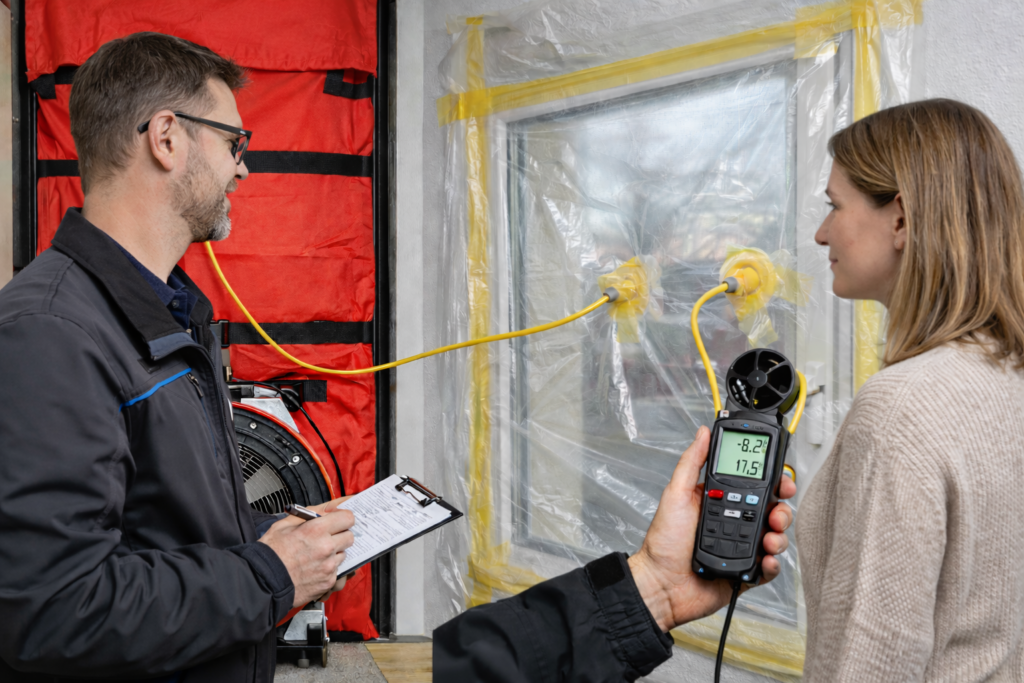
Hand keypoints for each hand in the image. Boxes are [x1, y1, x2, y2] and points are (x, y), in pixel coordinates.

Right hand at [259, 496, 356, 606]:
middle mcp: (327, 547)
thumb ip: (310, 514)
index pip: (348, 518)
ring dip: (334, 553)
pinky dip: (328, 569)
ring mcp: (329, 566)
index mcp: (317, 530)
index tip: (338, 521)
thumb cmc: (270, 553)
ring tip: (316, 555)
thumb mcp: (285, 524)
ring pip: (343, 554)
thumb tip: (328, 509)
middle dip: (340, 535)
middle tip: (326, 538)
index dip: (343, 518)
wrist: (262, 581)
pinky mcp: (328, 582)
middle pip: (349, 537)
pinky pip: (337, 571)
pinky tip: (313, 568)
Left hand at [627, 426, 795, 631]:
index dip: (772, 482)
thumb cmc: (663, 543)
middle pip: (771, 510)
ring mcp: (741, 547)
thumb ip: (691, 462)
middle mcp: (734, 522)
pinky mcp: (746, 572)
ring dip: (778, 536)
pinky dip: (773, 563)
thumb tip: (703, 433)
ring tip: (768, 538)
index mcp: (719, 501)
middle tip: (776, 512)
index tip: (782, 480)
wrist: (661, 585)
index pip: (753, 486)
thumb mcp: (675, 494)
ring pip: (775, 536)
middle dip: (781, 509)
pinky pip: (770, 567)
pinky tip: (765, 559)